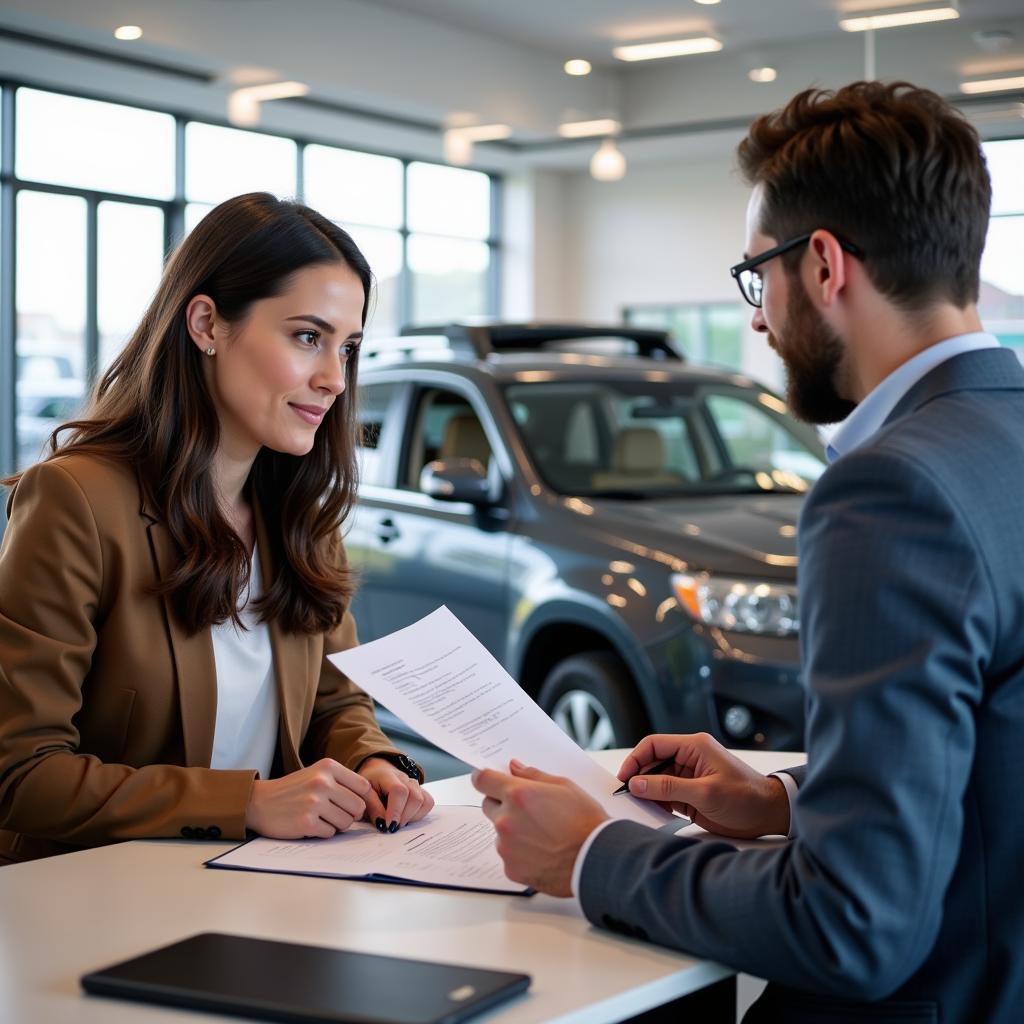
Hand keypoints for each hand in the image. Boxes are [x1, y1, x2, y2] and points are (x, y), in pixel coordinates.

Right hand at [245, 758, 370, 838]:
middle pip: (358, 807)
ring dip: (336, 825)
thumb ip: (341, 782)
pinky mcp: (306, 822)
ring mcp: (314, 802)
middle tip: (334, 814)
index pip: (364, 786)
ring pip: (346, 822)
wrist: (259, 802)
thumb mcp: (317, 774)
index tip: (352, 805)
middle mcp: (323, 782)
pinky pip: (330, 833)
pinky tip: (310, 824)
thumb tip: (369, 801)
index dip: (361, 799)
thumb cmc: (292, 790)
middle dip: (350, 815)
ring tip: (320, 818)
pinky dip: (322, 832)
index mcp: (328, 766)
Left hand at [357, 757, 434, 832]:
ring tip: (398, 822)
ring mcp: (414, 784)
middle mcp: (404, 778)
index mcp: (387, 775)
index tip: (388, 826)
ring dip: (412, 817)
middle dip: (404, 817)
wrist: (376, 773)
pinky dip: (419, 815)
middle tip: (392, 827)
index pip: (399, 790)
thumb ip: (372, 808)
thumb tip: (383, 824)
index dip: (395, 810)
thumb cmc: (368, 787)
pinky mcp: (421, 791)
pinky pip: (428, 803)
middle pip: (415, 797)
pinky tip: (406, 818)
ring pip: (424, 801)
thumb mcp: (363, 795)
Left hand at [472, 759, 607, 896]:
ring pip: (499, 832)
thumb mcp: (564, 786)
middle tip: (527, 809)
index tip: (486, 779)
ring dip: (512, 830)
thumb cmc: (585, 821)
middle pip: (488, 805)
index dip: (483, 777)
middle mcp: (506, 821)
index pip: (482, 780)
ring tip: (542, 835)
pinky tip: (542, 852)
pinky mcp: (511, 869)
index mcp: (517, 795)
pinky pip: (508, 855)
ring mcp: (506, 847)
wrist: (597, 860)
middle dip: (502, 804)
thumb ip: (533, 775)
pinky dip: (520, 853)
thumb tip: (515, 768)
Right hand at [619, 733, 789, 838]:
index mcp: (695, 746)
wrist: (770, 815)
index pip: (654, 745)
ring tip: (639, 805)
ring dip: (647, 791)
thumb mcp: (705, 793)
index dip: (636, 759)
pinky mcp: (691, 794)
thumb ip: (669, 788)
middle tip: (626, 794)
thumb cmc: (746, 798)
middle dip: (639, 777)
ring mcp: (690, 776)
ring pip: (657, 779)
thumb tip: (637, 783)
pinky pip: (666, 794)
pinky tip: (654, 811)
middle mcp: (690, 758)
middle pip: (653, 762)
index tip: (624, 777)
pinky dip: (657, 802)